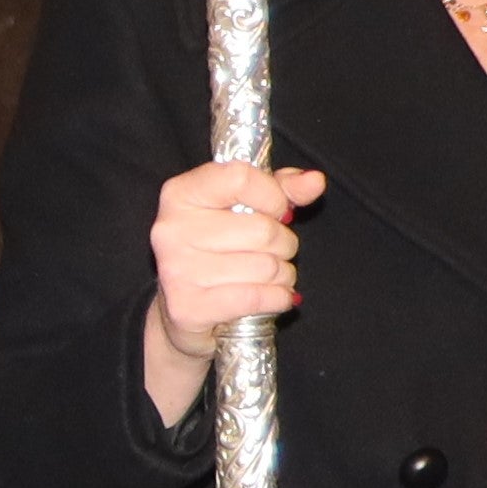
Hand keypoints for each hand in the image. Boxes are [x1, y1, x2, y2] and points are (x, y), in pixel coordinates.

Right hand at [139, 160, 325, 420]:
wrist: (183, 309)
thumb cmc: (218, 250)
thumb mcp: (246, 207)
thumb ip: (281, 188)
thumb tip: (315, 181)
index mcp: (181, 194)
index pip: (240, 178)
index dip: (273, 196)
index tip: (276, 211)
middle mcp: (172, 229)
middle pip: (262, 230)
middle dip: (284, 244)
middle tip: (274, 250)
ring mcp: (177, 270)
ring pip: (265, 267)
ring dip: (283, 274)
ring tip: (271, 275)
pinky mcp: (188, 308)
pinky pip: (257, 298)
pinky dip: (277, 298)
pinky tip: (273, 296)